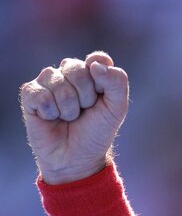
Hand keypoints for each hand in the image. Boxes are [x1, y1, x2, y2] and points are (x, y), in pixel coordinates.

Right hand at [20, 51, 129, 183]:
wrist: (77, 157)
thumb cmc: (97, 131)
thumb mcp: (117, 108)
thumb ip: (116, 82)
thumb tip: (93, 64)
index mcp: (93, 73)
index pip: (97, 59)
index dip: (101, 77)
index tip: (101, 94)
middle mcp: (69, 73)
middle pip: (76, 68)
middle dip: (85, 96)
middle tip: (85, 111)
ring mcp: (49, 82)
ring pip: (57, 82)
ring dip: (68, 107)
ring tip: (69, 117)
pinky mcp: (31, 94)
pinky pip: (40, 95)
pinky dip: (51, 112)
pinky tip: (52, 118)